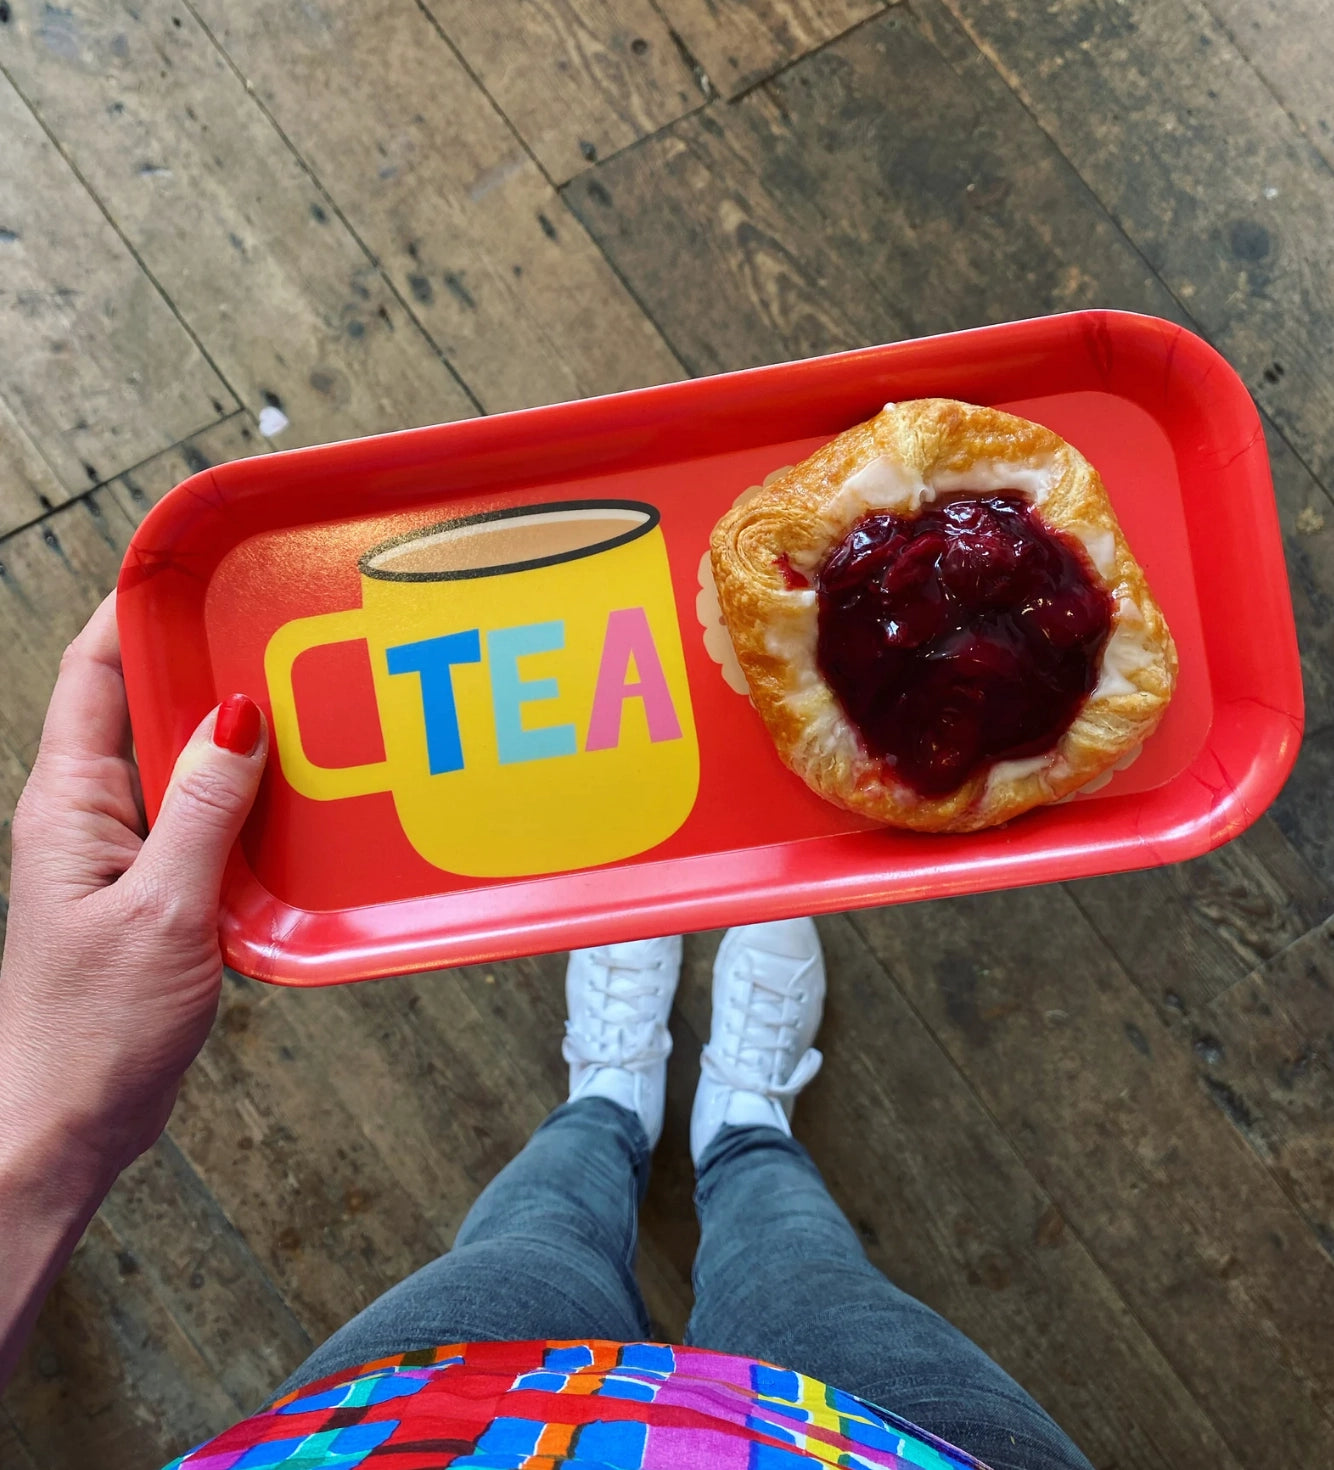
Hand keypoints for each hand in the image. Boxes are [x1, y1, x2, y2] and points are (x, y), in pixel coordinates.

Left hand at [0, 593, 267, 1176]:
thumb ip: (201, 806)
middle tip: (277, 629)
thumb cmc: (93, 1030)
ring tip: (302, 697)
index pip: (94, 670)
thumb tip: (238, 713)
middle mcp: (88, 812)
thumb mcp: (162, 908)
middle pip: (141, 702)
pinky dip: (243, 791)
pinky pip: (200, 811)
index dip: (137, 607)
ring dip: (232, 730)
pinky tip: (295, 790)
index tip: (195, 564)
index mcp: (67, 803)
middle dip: (203, 660)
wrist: (70, 1123)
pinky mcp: (155, 884)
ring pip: (179, 757)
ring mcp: (122, 848)